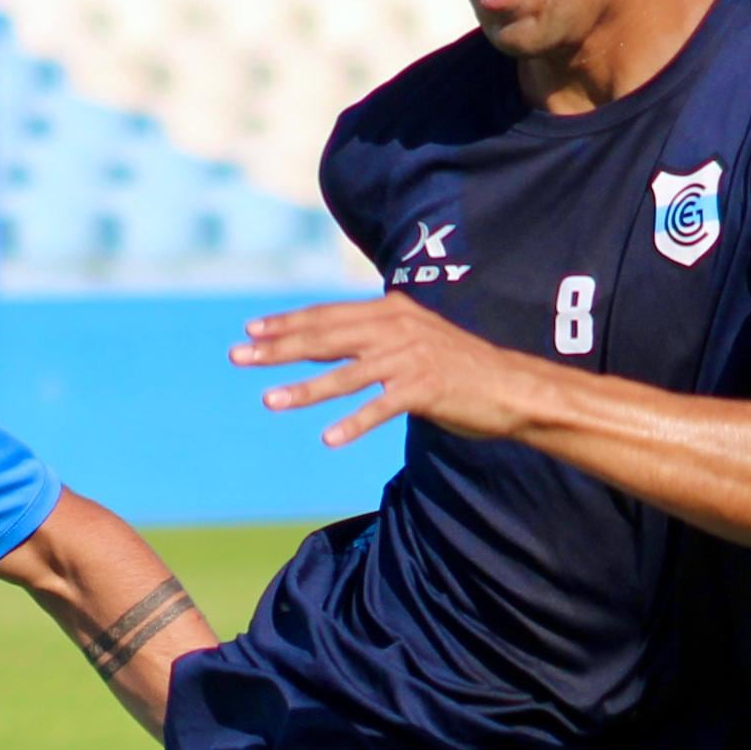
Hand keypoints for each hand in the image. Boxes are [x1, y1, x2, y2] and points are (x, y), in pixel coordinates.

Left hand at [233, 295, 555, 449]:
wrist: (511, 386)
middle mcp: (397, 328)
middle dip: (279, 349)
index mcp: (391, 311)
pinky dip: (354, 423)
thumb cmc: (459, 367)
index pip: (327, 316)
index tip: (251, 331)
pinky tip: (329, 438)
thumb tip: (333, 342)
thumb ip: (376, 336)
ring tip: (270, 400)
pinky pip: (380, 408)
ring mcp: (410, 358)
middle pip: (326, 339)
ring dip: (305, 390)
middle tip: (239, 357)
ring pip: (346, 375)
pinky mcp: (425, 389)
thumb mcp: (414, 339)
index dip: (287, 323)